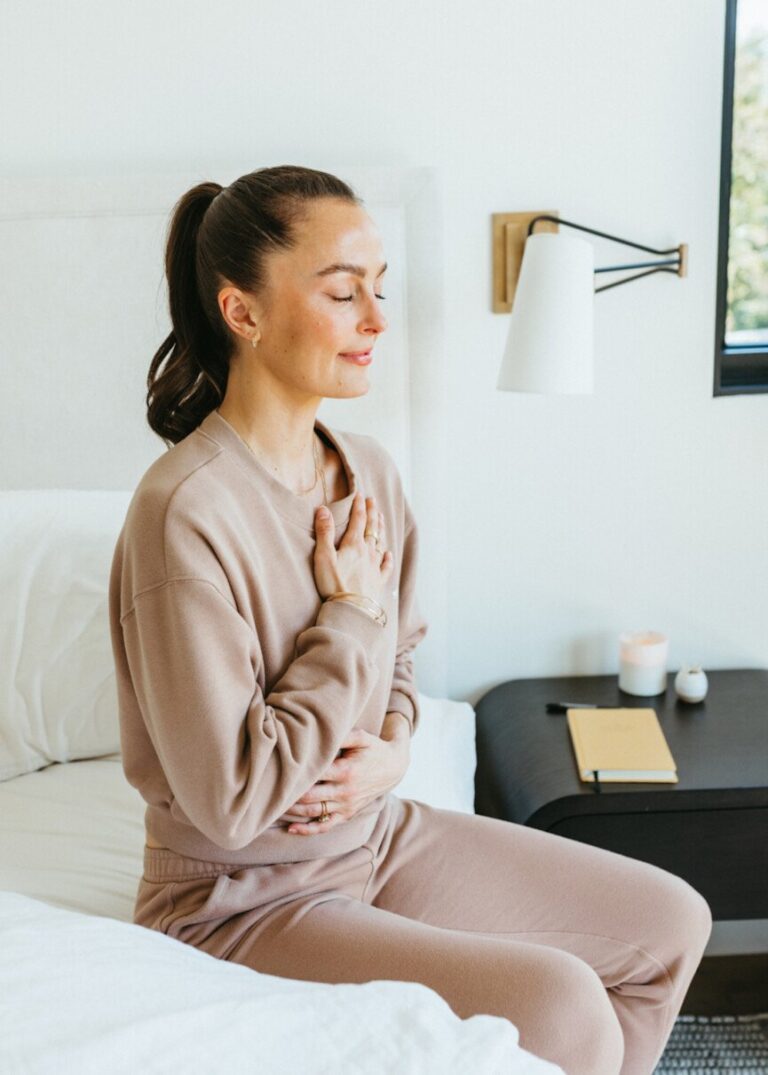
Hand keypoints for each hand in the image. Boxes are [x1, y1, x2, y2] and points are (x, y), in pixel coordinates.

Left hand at [278, 721, 410, 834]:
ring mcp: (346, 806)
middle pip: (308, 797)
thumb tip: (317, 733)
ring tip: (272, 804)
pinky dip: (307, 830)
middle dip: (287, 794)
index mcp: (346, 771)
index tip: (276, 768)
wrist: (394, 767)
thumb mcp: (362, 737)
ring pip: (313, 812)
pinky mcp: (347, 814)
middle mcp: (345, 791)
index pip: (313, 774)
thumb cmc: (373, 748)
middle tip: (267, 788)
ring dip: (292, 811)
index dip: (294, 773)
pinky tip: (291, 829)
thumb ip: (341, 736)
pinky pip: (325, 826)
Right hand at [313, 492, 393, 605]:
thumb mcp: (323, 556)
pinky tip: (389, 554)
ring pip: (380, 543)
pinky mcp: (377, 582)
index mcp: (354, 545)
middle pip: (371, 529)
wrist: (351, 609)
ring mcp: (374, 567)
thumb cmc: (334, 584)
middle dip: (372, 513)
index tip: (360, 494)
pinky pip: (385, 567)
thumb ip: (324, 532)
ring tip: (381, 519)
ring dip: (380, 529)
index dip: (359, 506)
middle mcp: (368, 553)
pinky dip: (388, 558)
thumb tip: (323, 509)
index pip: (358, 520)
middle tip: (373, 501)